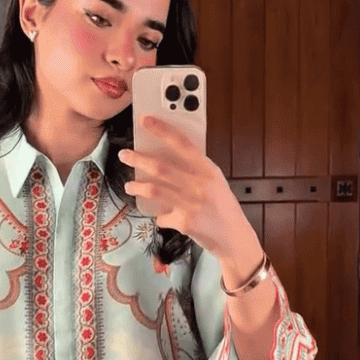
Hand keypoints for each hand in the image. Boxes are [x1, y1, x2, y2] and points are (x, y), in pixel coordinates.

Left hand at [119, 115, 256, 260]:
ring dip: (138, 187)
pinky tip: (161, 217)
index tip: (145, 120)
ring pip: (155, 190)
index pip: (183, 143)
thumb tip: (165, 161)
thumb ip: (195, 172)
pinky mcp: (185, 222)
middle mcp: (201, 184)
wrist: (235, 238)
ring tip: (129, 185)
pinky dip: (159, 217)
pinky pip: (162, 216)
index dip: (162, 130)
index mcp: (209, 170)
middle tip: (124, 154)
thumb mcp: (215, 184)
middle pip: (161, 167)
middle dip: (138, 159)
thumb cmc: (223, 209)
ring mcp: (192, 204)